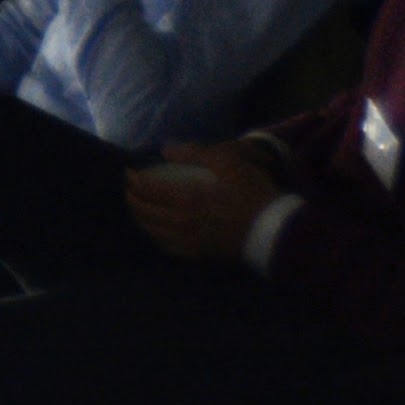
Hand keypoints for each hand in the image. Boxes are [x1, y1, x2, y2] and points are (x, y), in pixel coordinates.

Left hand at [128, 141, 277, 264]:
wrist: (276, 230)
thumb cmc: (253, 193)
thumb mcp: (229, 162)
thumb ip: (195, 153)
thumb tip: (166, 150)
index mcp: (186, 199)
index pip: (148, 190)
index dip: (134, 180)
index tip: (128, 173)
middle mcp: (182, 222)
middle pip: (146, 212)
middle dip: (133, 199)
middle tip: (129, 190)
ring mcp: (190, 241)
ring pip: (153, 231)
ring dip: (141, 218)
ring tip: (138, 208)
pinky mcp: (201, 254)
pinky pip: (169, 247)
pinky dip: (156, 236)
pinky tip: (157, 231)